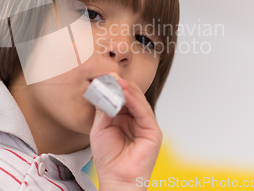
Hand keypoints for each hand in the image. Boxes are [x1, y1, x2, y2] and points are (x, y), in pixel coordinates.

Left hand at [90, 72, 161, 190]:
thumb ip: (103, 109)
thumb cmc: (108, 158)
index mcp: (124, 119)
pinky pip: (144, 111)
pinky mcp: (153, 131)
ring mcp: (146, 124)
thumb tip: (104, 90)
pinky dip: (134, 100)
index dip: (113, 88)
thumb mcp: (100, 128)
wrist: (116, 178)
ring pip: (138, 101)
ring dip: (127, 89)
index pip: (121, 98)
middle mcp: (136, 120)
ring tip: (117, 80)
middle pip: (131, 97)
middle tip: (110, 75)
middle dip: (120, 86)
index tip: (103, 77)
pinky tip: (125, 91)